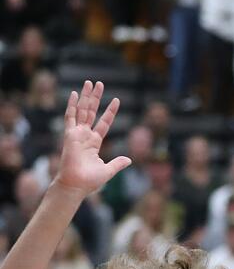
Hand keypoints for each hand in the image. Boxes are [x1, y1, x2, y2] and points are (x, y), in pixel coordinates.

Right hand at [55, 81, 127, 195]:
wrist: (76, 185)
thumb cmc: (90, 181)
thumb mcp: (108, 170)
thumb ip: (118, 163)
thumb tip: (129, 160)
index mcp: (94, 142)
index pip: (104, 122)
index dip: (110, 111)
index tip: (117, 100)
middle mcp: (85, 135)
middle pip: (92, 111)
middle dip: (96, 97)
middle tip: (99, 83)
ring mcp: (77, 134)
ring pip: (83, 110)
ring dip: (86, 96)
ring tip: (90, 83)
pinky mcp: (69, 135)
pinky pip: (70, 117)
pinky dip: (72, 105)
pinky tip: (74, 93)